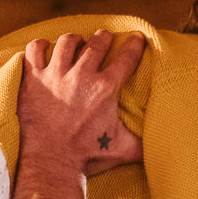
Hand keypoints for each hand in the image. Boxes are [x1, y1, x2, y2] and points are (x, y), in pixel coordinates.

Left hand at [19, 29, 143, 177]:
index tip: (137, 38)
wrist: (52, 161)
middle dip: (104, 37)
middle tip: (105, 37)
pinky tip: (44, 47)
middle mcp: (81, 76)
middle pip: (96, 44)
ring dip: (75, 40)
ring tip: (77, 42)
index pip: (126, 58)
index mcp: (105, 89)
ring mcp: (55, 75)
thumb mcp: (123, 149)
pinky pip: (34, 50)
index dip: (135, 44)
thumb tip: (163, 144)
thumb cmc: (87, 156)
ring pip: (67, 43)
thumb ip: (144, 143)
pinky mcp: (33, 79)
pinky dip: (39, 45)